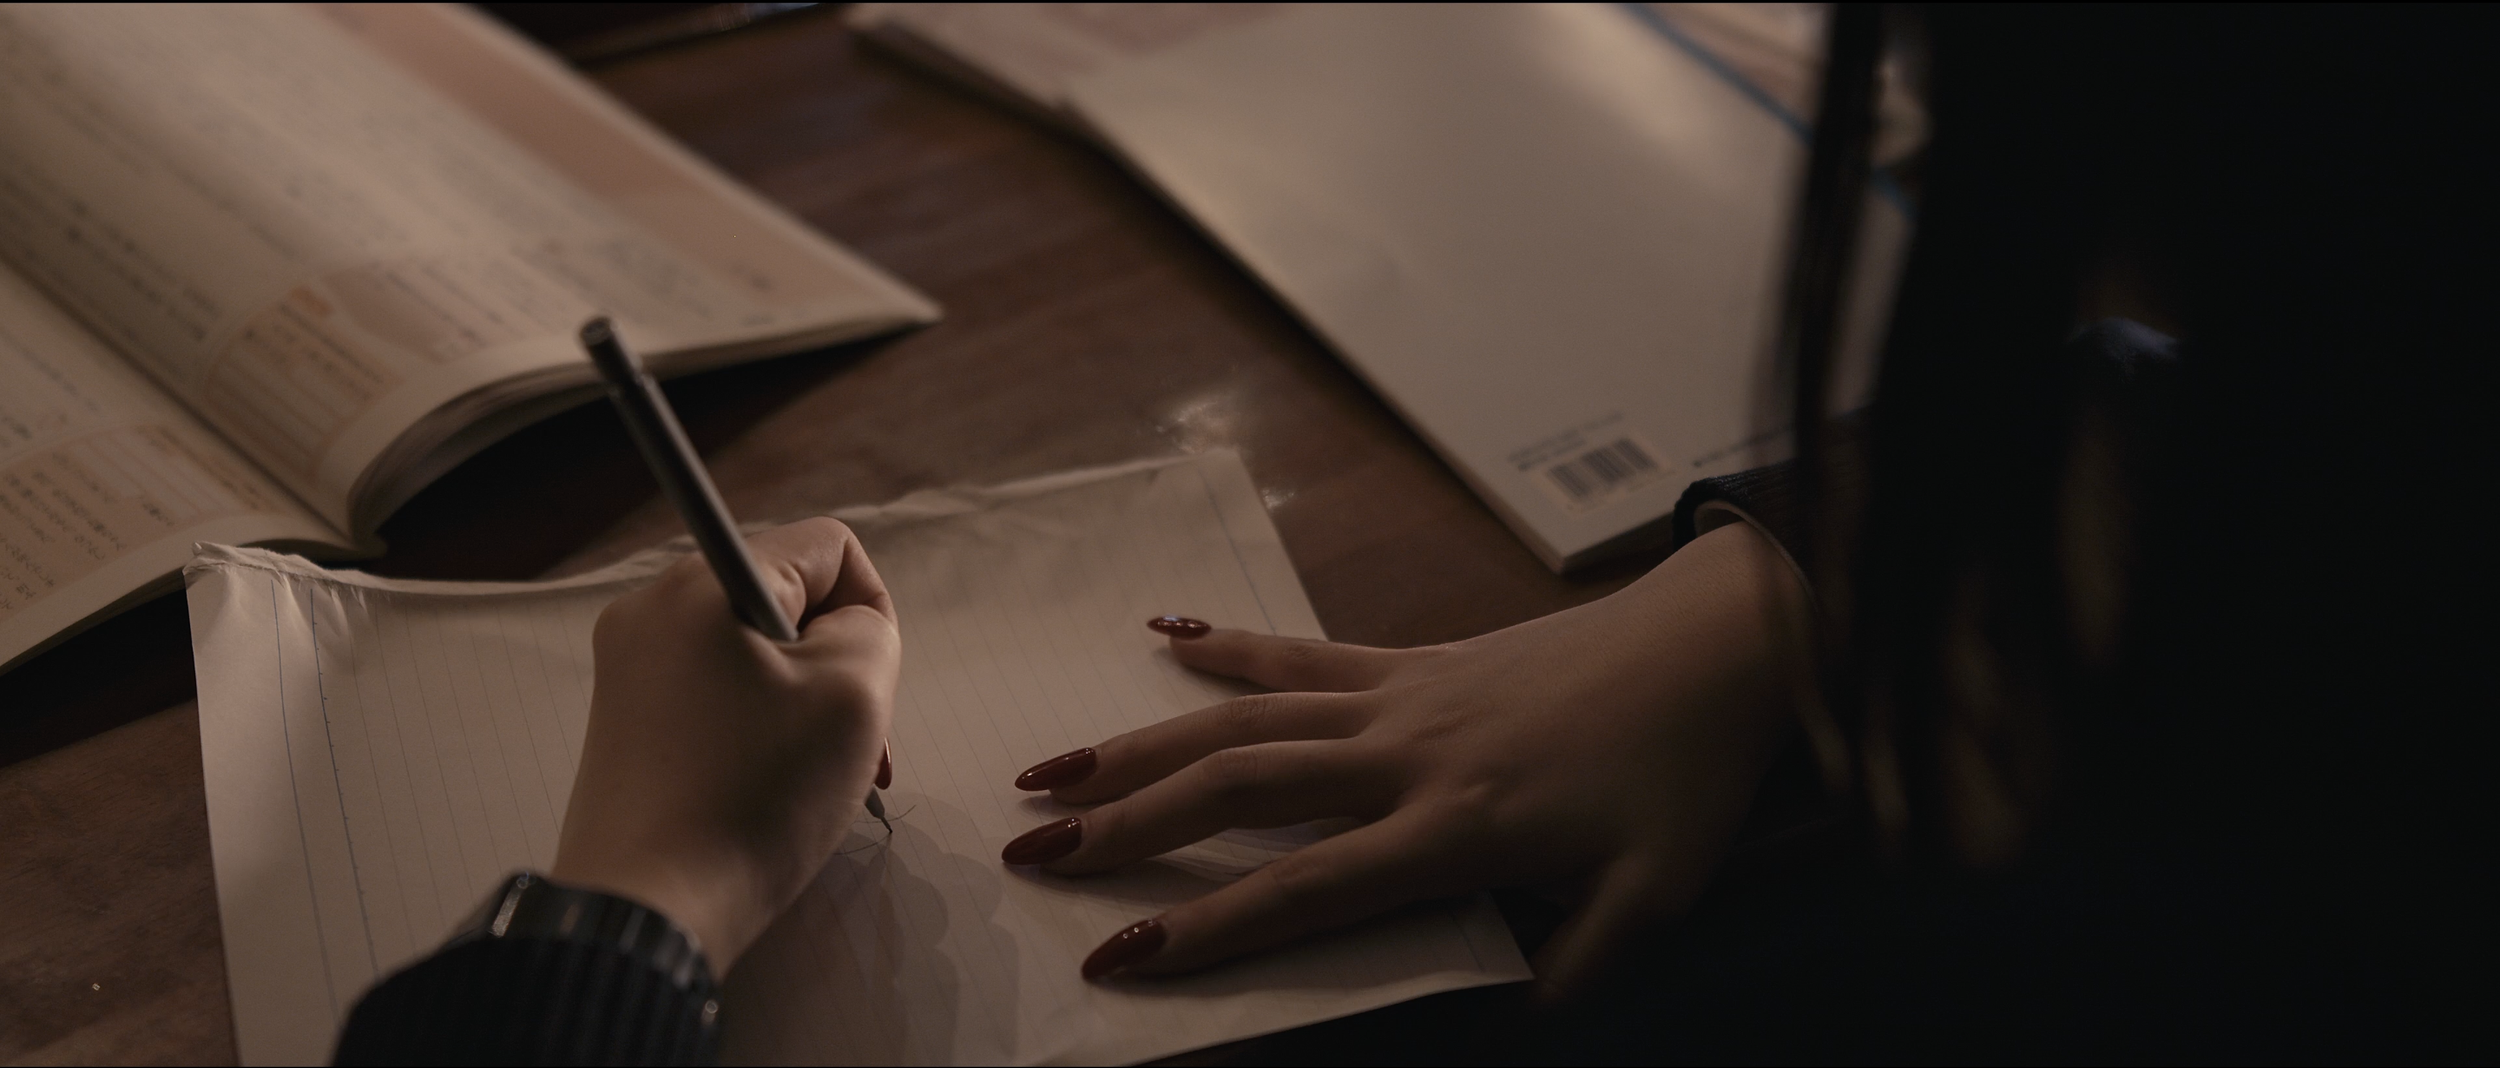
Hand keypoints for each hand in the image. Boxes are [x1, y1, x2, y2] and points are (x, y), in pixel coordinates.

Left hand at [553, 518, 900, 969]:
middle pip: (789, 600)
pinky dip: (760, 729)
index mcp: (704, 583)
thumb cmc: (755, 796)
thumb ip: (869, 630)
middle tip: (855, 746)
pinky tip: (773, 789)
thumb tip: (844, 626)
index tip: (866, 686)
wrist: (648, 907)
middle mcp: (653, 608)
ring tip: (820, 778)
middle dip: (837, 664)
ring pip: (756, 651)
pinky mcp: (625, 720)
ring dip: (805, 704)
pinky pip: (718, 693)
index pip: (828, 547)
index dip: (870, 609)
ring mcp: (630, 666)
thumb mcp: (852, 695)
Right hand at [1002, 523, 1808, 991]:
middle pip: (1240, 788)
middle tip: (1032, 855)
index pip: (1305, 889)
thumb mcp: (1654, 895)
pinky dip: (1226, 647)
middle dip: (1129, 825)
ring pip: (1245, 716)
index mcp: (1454, 827)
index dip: (1208, 928)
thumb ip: (1579, 967)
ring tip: (1052, 771)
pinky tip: (1162, 635)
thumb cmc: (1686, 776)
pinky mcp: (1412, 658)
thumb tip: (1520, 1026)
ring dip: (1141, 742)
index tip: (1117, 958)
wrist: (1719, 645)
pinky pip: (1300, 652)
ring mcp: (1401, 696)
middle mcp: (1404, 755)